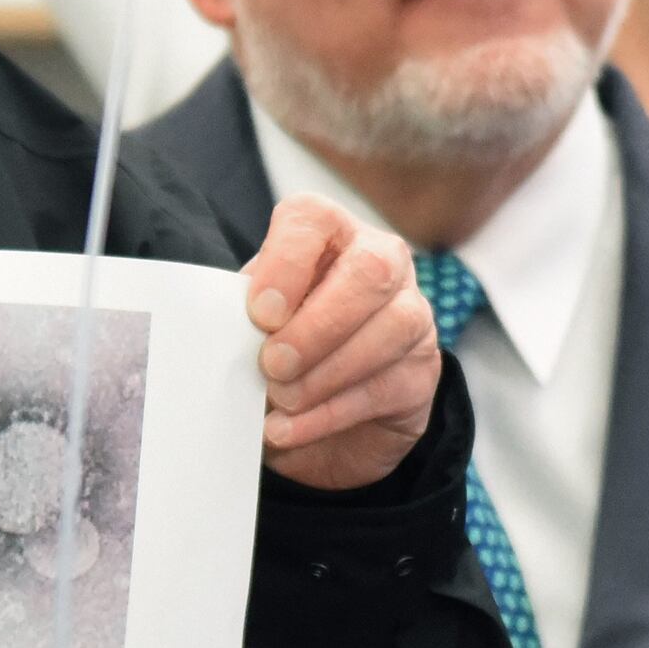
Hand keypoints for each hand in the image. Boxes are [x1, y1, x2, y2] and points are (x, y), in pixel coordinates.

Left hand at [243, 195, 436, 491]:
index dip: (286, 262)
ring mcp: (412, 313)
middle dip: (317, 324)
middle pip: (370, 270)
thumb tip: (226, 337)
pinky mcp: (422, 369)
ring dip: (326, 372)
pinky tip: (292, 428)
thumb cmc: (280, 350)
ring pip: (392, 327)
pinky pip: (387, 385)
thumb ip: (245, 320)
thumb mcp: (253, 327)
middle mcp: (381, 261)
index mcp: (328, 235)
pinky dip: (331, 412)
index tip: (260, 313)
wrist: (319, 418)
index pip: (313, 220)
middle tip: (273, 364)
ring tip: (282, 400)